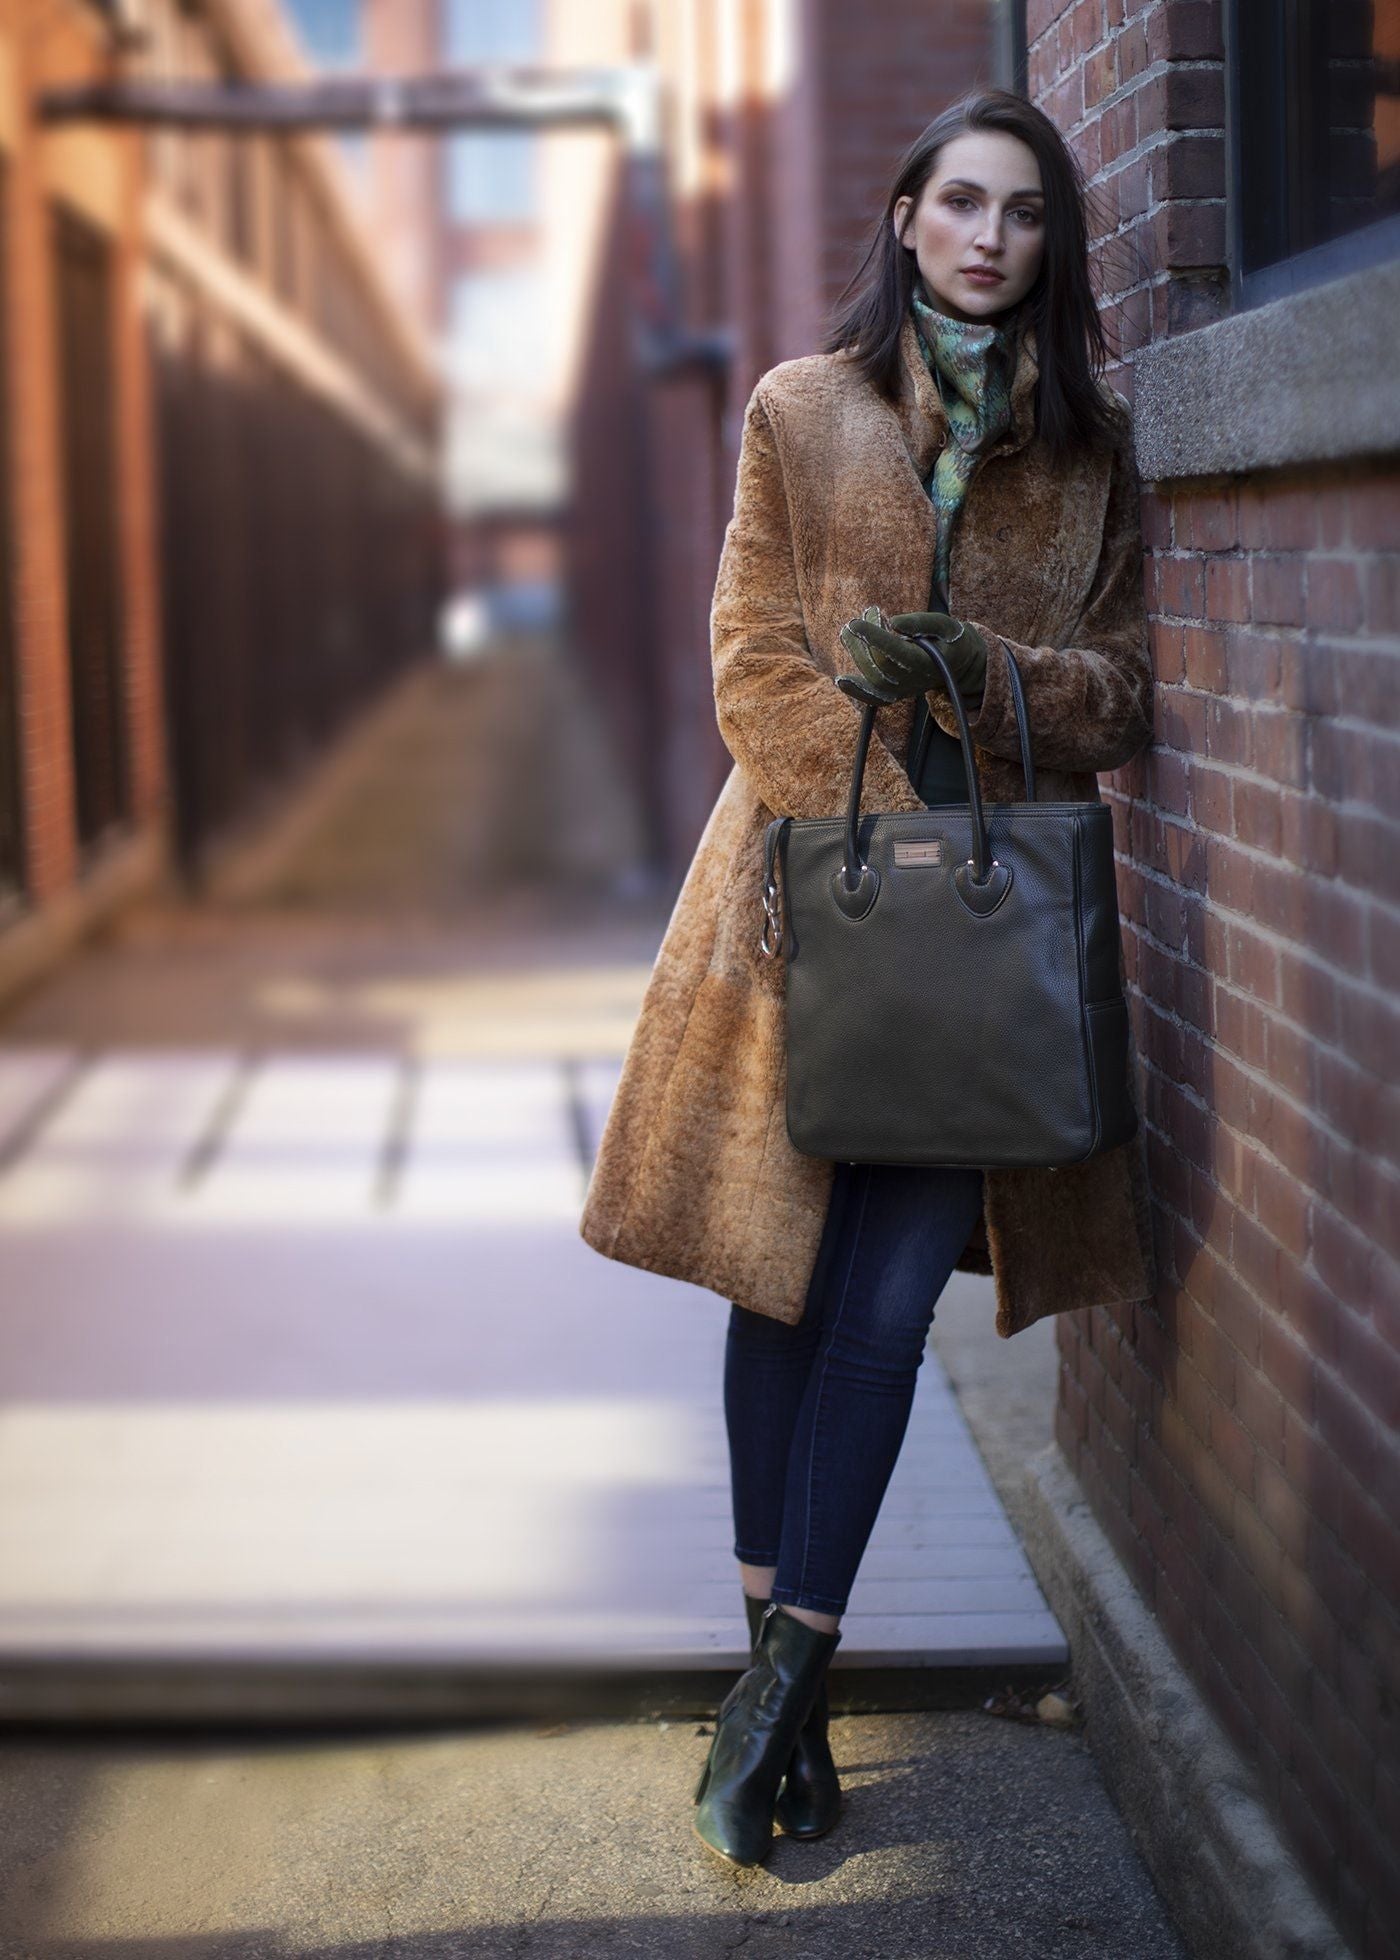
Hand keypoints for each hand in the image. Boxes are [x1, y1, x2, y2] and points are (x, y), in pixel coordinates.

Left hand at [836, 606, 987, 706]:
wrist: (960, 664)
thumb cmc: (951, 639)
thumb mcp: (946, 624)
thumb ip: (921, 622)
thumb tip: (892, 622)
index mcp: (928, 663)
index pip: (896, 652)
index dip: (874, 637)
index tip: (855, 622)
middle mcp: (914, 681)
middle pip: (881, 665)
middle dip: (864, 641)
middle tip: (855, 620)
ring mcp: (905, 691)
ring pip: (874, 678)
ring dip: (856, 655)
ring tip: (846, 633)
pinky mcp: (898, 694)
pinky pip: (875, 698)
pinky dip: (857, 691)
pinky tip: (841, 680)